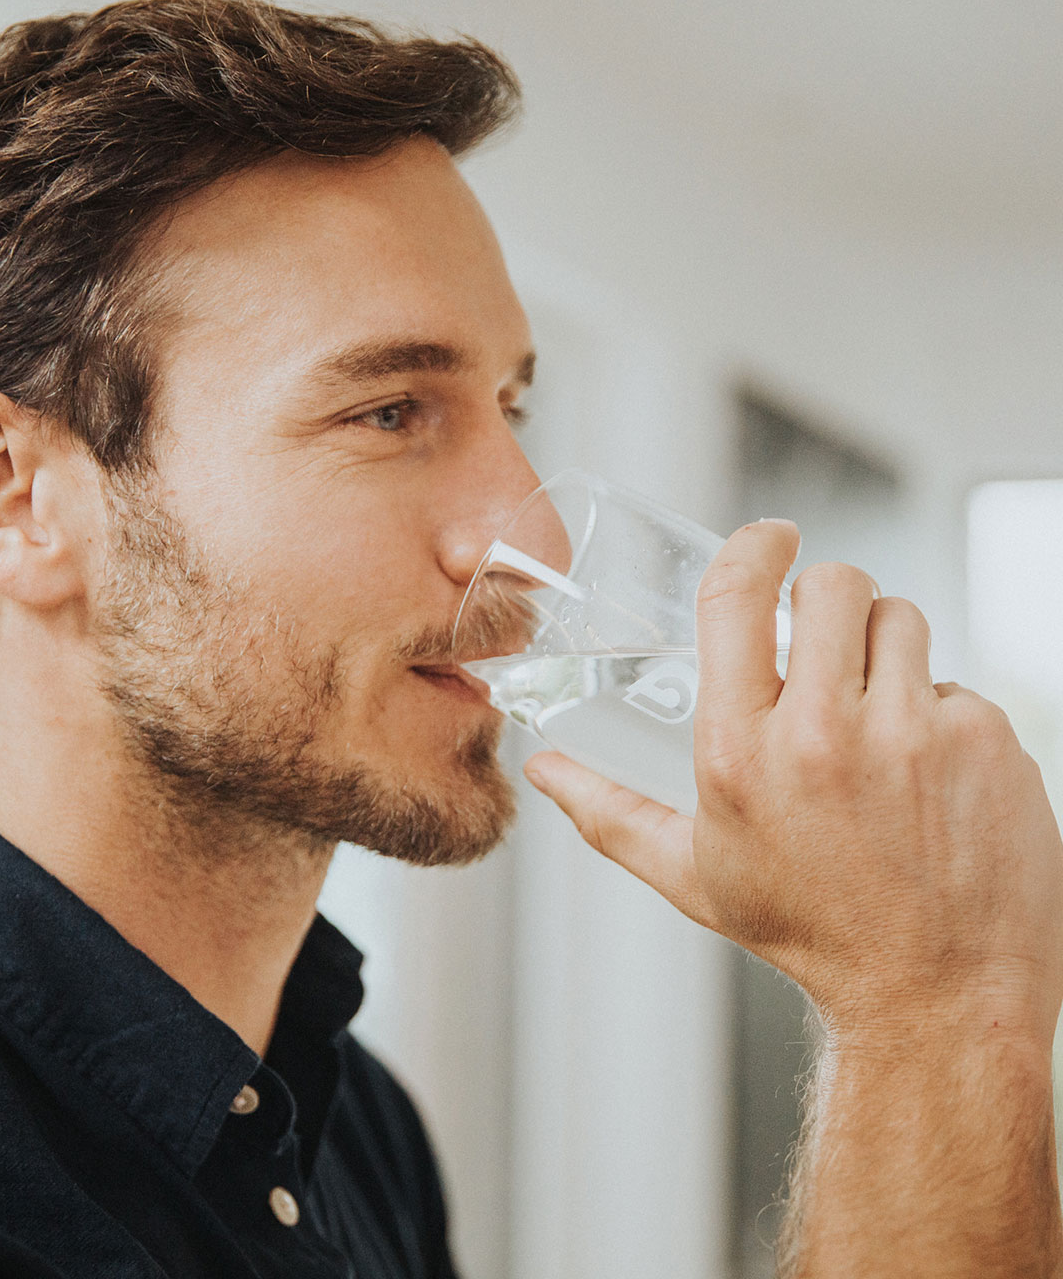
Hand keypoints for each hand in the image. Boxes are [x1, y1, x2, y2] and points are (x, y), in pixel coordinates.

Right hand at [525, 519, 1062, 1047]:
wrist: (934, 993)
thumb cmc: (809, 931)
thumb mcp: (692, 874)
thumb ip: (607, 812)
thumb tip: (544, 770)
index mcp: (739, 753)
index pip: (737, 598)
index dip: (753, 546)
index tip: (770, 537)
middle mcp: (824, 734)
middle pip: (833, 585)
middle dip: (826, 600)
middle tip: (825, 644)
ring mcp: (914, 733)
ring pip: (901, 618)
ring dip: (884, 649)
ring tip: (876, 716)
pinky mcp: (986, 741)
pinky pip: (957, 682)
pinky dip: (940, 712)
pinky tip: (927, 774)